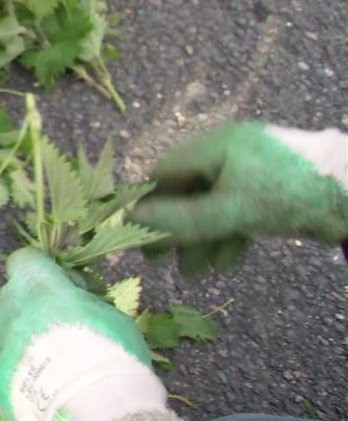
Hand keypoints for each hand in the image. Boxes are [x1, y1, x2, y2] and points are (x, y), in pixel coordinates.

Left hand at [0, 249, 165, 420]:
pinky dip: (19, 382)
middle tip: (64, 330)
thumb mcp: (113, 315)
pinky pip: (4, 375)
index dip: (45, 272)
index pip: (26, 261)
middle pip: (14, 298)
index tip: (66, 288)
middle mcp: (9, 310)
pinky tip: (42, 398)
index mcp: (37, 286)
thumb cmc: (112, 354)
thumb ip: (86, 302)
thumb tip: (75, 298)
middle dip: (34, 307)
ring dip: (27, 345)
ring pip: (8, 336)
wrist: (93, 411)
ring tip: (58, 373)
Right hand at [134, 124, 347, 274]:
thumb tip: (131, 222)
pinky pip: (236, 212)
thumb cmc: (289, 193)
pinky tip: (226, 263)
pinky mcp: (268, 191)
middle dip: (176, 230)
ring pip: (212, 207)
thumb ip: (182, 219)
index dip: (149, 206)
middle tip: (160, 262)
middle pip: (187, 193)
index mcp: (212, 147)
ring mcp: (248, 172)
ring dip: (202, 240)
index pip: (164, 174)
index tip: (138, 238)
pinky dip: (228, 236)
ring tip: (197, 274)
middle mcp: (226, 155)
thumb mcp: (231, 210)